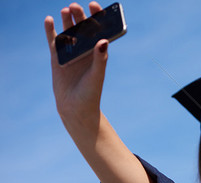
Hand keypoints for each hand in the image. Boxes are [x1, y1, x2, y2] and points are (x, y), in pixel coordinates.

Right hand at [44, 2, 107, 124]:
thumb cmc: (90, 93)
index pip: (99, 30)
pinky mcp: (57, 58)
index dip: (97, 17)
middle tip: (75, 7)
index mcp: (98, 52)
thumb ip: (100, 58)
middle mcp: (85, 50)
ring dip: (67, 21)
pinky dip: (51, 30)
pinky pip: (54, 41)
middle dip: (80, 16)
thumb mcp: (97, 75)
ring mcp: (70, 53)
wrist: (75, 108)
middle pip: (83, 28)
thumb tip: (103, 41)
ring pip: (68, 32)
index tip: (94, 6)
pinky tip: (49, 20)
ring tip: (65, 11)